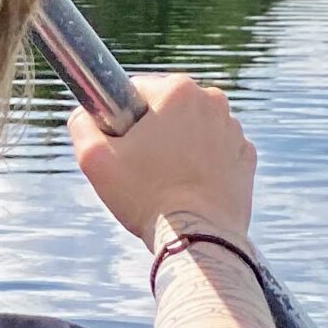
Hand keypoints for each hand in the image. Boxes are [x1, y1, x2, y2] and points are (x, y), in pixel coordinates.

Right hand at [68, 73, 257, 245]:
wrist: (197, 236)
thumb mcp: (93, 158)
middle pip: (166, 109)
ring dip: (176, 146)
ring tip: (162, 181)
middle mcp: (212, 100)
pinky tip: (186, 187)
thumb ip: (81, 125)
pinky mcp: (245, 156)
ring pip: (191, 129)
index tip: (119, 145)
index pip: (135, 90)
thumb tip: (84, 114)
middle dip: (151, 131)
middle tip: (138, 166)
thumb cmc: (144, 195)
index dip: (119, 117)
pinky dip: (200, 164)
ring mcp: (233, 129)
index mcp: (177, 91)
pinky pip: (214, 151)